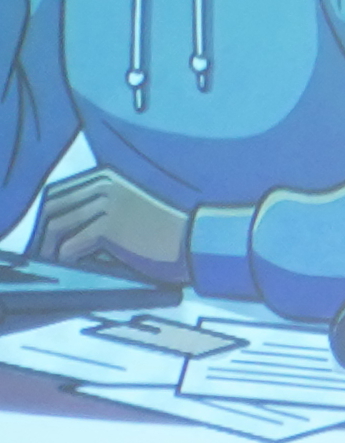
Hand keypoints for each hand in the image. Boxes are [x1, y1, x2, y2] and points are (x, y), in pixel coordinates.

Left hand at [33, 167, 188, 282]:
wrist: (203, 240)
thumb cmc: (178, 232)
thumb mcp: (139, 210)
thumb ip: (110, 211)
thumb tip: (80, 234)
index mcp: (110, 177)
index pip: (62, 192)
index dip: (51, 213)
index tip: (48, 233)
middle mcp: (104, 185)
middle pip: (55, 206)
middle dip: (45, 229)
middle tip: (43, 250)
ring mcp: (105, 205)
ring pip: (59, 225)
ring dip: (50, 246)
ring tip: (51, 261)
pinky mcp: (109, 228)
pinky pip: (73, 245)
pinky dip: (65, 258)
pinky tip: (68, 266)